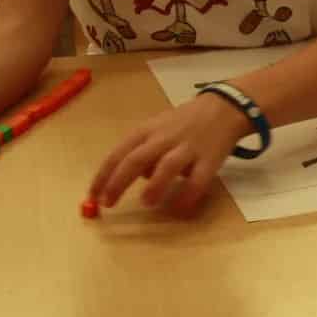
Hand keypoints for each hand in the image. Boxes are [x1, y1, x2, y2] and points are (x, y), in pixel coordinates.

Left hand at [89, 94, 251, 214]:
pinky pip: (197, 180)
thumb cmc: (183, 122)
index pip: (118, 153)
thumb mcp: (156, 128)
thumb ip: (141, 150)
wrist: (224, 108)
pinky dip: (187, 196)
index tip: (92, 195)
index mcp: (147, 131)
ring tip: (146, 202)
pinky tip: (179, 208)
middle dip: (118, 182)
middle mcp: (164, 138)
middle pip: (136, 159)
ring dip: (154, 185)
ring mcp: (188, 148)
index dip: (103, 176)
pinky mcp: (209, 159)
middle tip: (108, 203)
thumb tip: (128, 178)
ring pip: (167, 166)